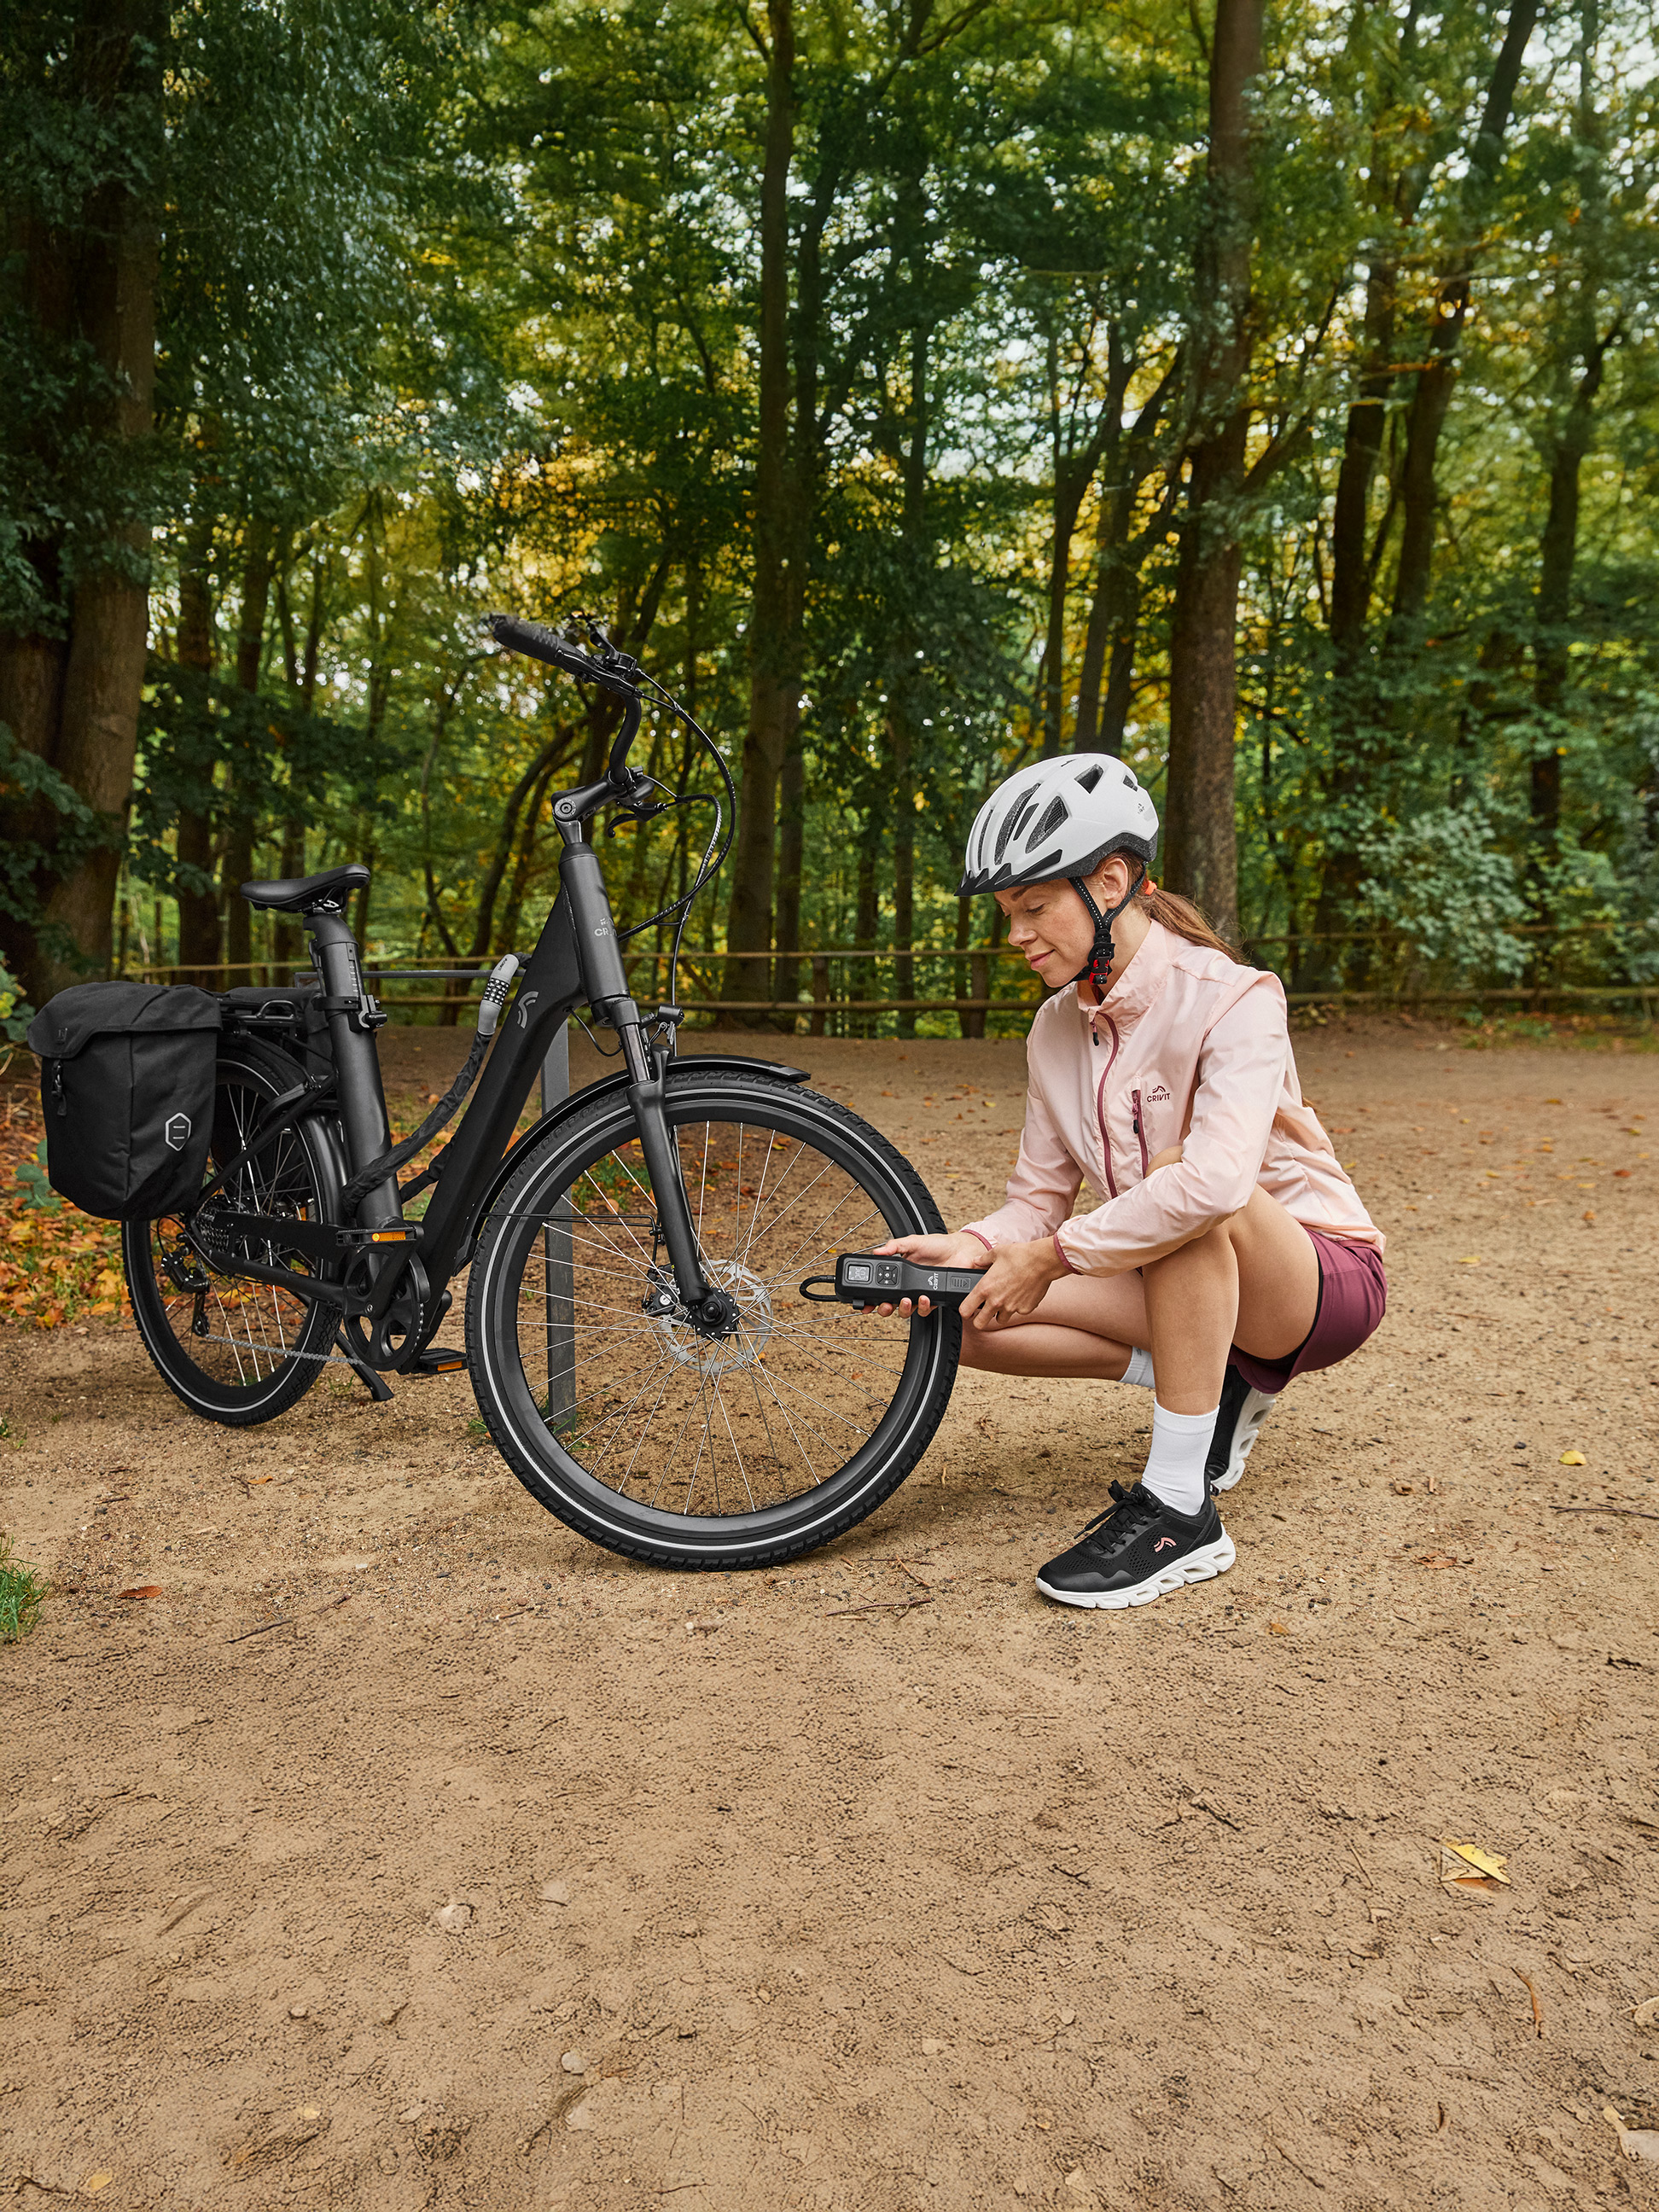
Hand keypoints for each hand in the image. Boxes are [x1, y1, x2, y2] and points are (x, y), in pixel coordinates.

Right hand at [858, 1231, 987, 1318]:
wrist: (960, 1250)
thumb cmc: (938, 1245)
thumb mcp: (913, 1242)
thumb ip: (894, 1246)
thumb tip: (877, 1251)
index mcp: (901, 1273)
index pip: (882, 1288)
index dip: (872, 1298)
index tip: (865, 1303)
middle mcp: (909, 1285)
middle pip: (890, 1304)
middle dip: (884, 1308)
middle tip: (885, 1305)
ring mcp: (920, 1293)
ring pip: (906, 1311)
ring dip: (903, 1309)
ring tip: (905, 1301)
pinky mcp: (933, 1298)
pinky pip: (925, 1310)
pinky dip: (923, 1306)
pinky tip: (924, 1297)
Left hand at [958, 1237, 1068, 1330]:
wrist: (1042, 1261)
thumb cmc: (1020, 1256)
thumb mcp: (996, 1253)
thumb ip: (983, 1259)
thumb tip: (976, 1261)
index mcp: (984, 1288)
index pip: (965, 1310)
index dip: (964, 1311)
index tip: (967, 1309)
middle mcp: (996, 1301)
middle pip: (980, 1323)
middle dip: (979, 1320)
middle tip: (983, 1312)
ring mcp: (1011, 1307)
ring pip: (1000, 1320)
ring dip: (1000, 1313)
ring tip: (1004, 1301)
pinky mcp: (1025, 1309)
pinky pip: (1018, 1313)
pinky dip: (1017, 1307)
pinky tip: (1020, 1295)